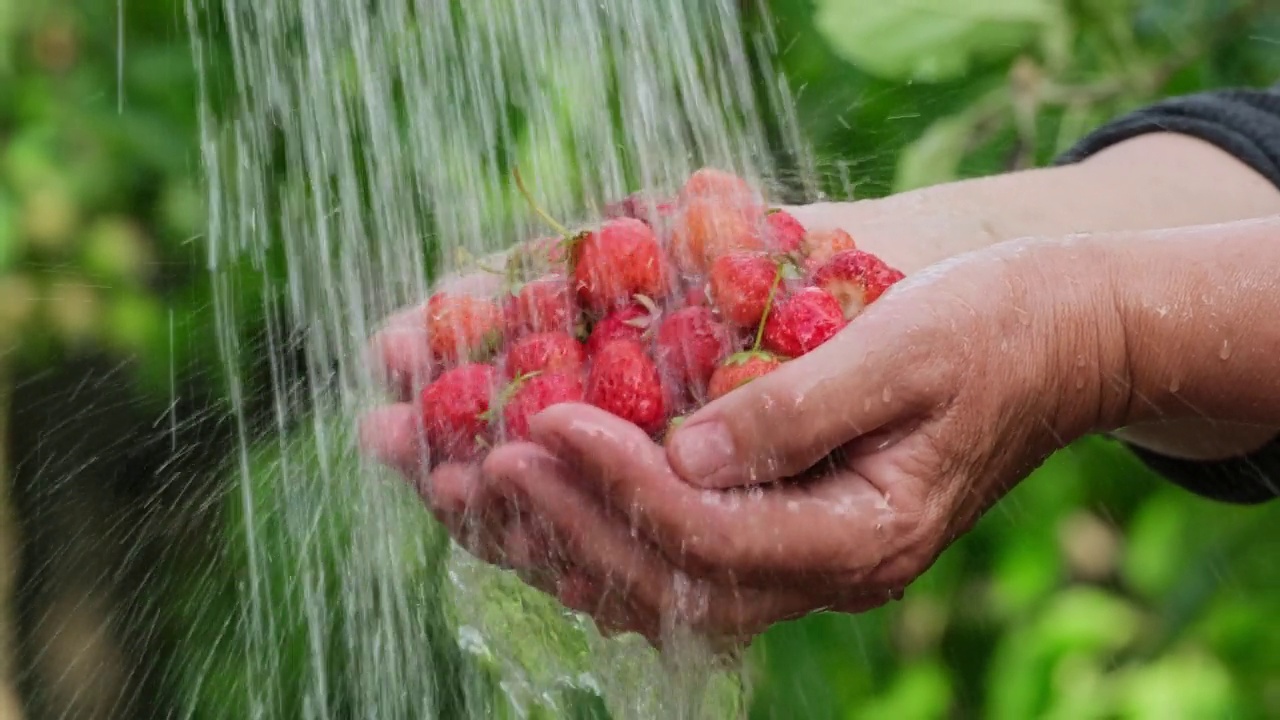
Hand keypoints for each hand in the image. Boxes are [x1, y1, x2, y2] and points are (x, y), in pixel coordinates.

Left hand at [359, 228, 1130, 646]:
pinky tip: (517, 481)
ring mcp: (792, 558)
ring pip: (642, 578)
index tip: (540, 419)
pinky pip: (658, 547)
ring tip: (446, 471)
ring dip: (539, 529)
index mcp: (861, 538)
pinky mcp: (772, 524)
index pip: (710, 533)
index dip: (616, 482)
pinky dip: (580, 517)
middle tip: (452, 458)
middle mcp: (818, 570)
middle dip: (546, 521)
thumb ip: (797, 406)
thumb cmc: (1000, 330)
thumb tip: (680, 455)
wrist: (1066, 341)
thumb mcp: (910, 349)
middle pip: (655, 578)